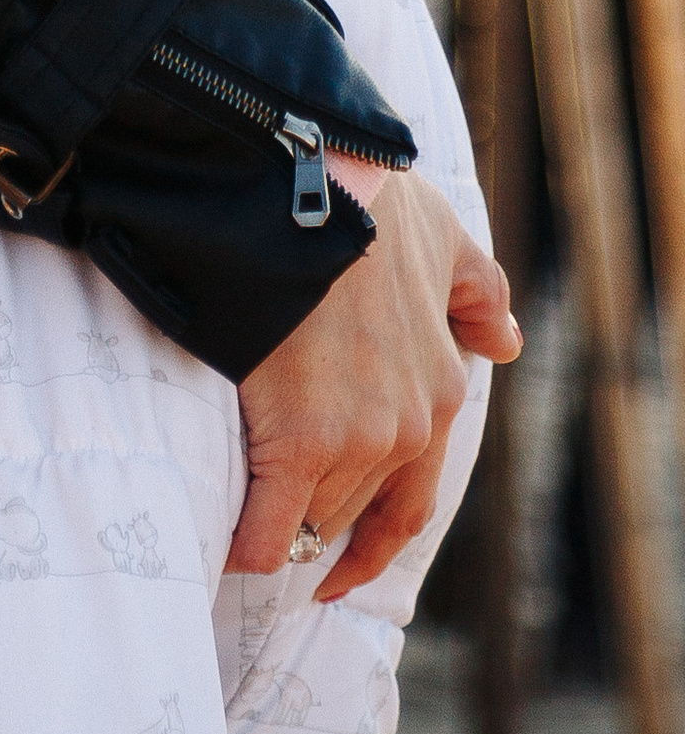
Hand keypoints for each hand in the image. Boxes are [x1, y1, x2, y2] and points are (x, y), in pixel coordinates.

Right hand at [233, 175, 517, 590]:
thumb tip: (506, 344)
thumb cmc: (369, 198)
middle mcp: (410, 429)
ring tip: (241, 527)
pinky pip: (269, 528)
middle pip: (354, 509)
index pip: (411, 496)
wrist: (304, 182)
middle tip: (277, 532)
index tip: (345, 550)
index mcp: (441, 392)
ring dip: (281, 528)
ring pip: (312, 515)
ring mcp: (357, 441)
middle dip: (317, 522)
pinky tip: (228, 551)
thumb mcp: (443, 237)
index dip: (374, 528)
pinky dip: (249, 547)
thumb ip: (480, 292)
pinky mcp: (301, 442)